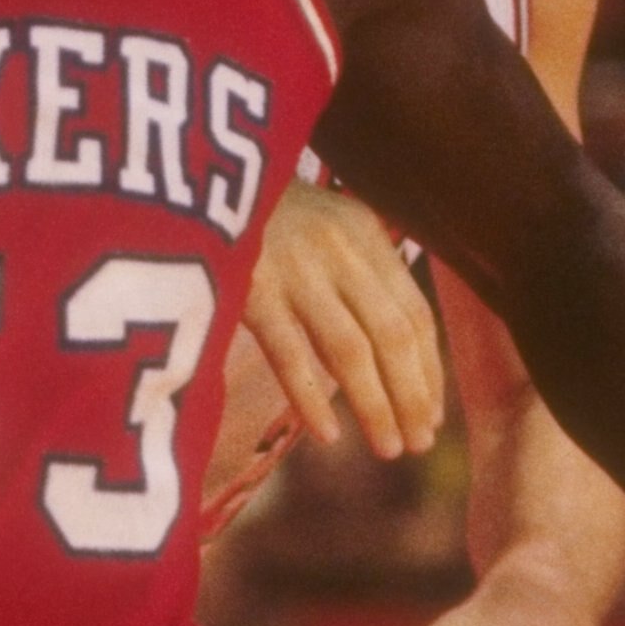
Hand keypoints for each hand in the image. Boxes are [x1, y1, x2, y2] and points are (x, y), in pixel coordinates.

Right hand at [239, 183, 442, 459]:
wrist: (192, 178)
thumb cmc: (261, 212)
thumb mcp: (322, 224)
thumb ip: (359, 270)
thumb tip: (395, 351)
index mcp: (364, 232)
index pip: (415, 312)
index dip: (429, 370)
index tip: (433, 414)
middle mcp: (337, 248)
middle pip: (392, 335)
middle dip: (412, 396)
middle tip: (419, 443)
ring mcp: (293, 268)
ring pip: (349, 350)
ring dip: (376, 406)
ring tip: (389, 447)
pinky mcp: (248, 287)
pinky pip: (288, 353)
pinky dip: (311, 397)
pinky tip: (328, 434)